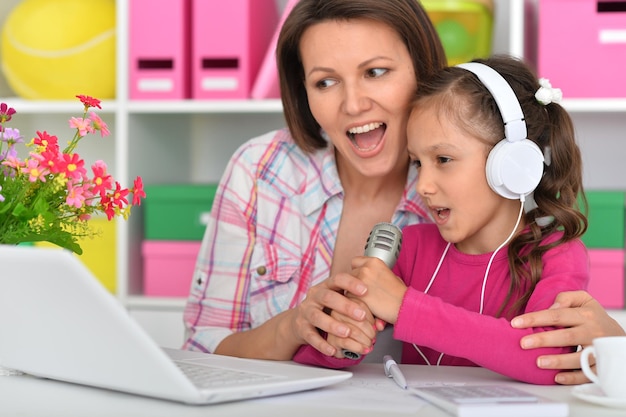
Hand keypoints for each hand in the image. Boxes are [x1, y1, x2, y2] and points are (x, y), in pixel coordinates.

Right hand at [290, 271, 370, 356]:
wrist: (301, 320)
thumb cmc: (327, 309)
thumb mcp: (341, 302)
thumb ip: (358, 307)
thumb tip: (380, 324)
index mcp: (326, 286)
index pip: (338, 279)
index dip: (351, 283)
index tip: (365, 290)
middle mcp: (315, 296)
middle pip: (328, 297)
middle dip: (345, 306)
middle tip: (361, 315)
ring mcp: (306, 311)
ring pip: (317, 316)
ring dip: (333, 324)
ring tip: (347, 332)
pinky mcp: (301, 327)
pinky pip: (310, 335)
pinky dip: (321, 343)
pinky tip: (332, 349)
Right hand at [326, 298, 377, 357]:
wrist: (342, 344)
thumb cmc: (356, 328)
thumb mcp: (367, 319)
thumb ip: (376, 319)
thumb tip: (379, 325)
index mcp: (345, 300)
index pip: (361, 305)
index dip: (371, 318)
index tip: (375, 327)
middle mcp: (335, 309)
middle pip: (358, 319)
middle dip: (370, 331)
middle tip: (373, 337)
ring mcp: (330, 324)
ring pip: (353, 332)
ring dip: (365, 340)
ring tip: (369, 344)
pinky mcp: (329, 339)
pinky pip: (347, 343)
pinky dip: (358, 348)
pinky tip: (363, 349)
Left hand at [350, 256, 406, 324]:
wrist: (404, 306)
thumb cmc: (401, 295)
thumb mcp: (391, 276)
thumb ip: (377, 273)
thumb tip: (371, 275)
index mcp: (374, 262)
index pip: (355, 262)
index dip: (357, 270)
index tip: (362, 279)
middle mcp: (366, 268)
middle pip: (350, 275)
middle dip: (354, 284)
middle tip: (365, 293)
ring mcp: (360, 280)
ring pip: (347, 287)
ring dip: (353, 294)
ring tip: (367, 301)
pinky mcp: (356, 294)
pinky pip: (348, 299)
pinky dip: (354, 304)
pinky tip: (365, 306)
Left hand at [511, 290, 625, 384]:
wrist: (619, 337)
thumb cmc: (594, 317)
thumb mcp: (584, 300)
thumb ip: (566, 298)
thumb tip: (551, 308)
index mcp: (585, 315)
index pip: (557, 315)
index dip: (535, 319)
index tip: (516, 323)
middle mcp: (593, 332)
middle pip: (566, 336)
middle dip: (543, 340)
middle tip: (523, 343)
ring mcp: (598, 350)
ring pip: (579, 357)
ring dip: (558, 361)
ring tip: (538, 362)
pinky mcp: (602, 366)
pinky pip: (588, 373)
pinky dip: (573, 377)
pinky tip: (557, 377)